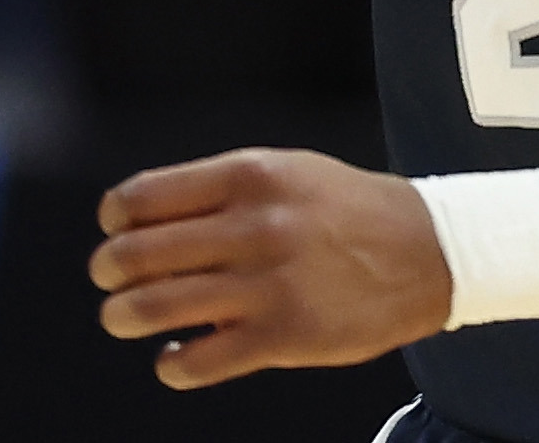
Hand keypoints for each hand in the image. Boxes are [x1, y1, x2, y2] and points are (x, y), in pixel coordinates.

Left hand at [92, 148, 449, 387]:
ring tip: (131, 318)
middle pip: (133, 256)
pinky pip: (193, 363)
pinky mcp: (283, 336)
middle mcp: (255, 226)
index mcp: (252, 176)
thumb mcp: (288, 173)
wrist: (430, 250)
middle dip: (109, 273)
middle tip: (114, 280)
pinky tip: (178, 354)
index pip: (140, 198)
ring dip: (124, 317)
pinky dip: (171, 365)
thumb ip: (218, 190)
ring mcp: (269, 283)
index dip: (114, 219)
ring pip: (150, 310)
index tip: (118, 231)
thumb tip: (136, 222)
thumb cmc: (344, 210)